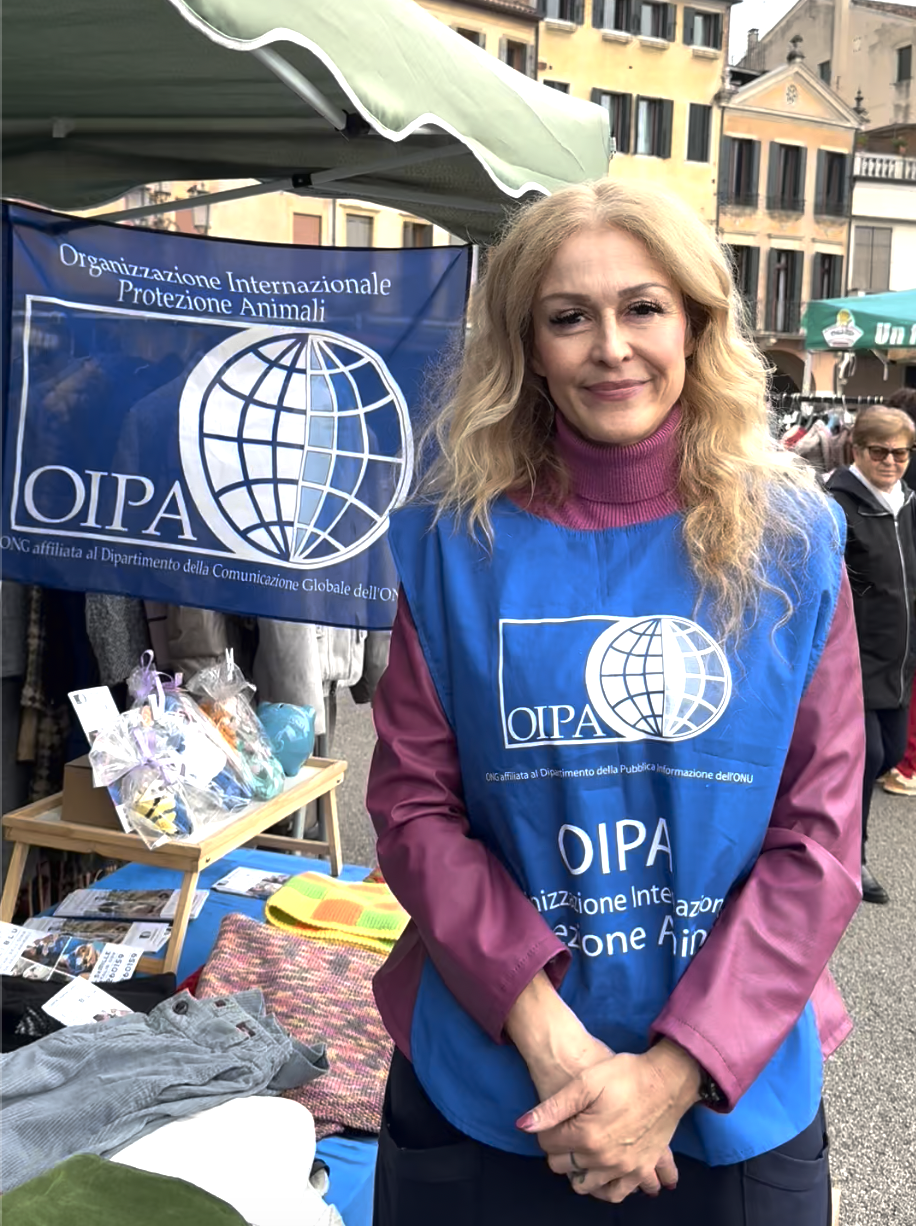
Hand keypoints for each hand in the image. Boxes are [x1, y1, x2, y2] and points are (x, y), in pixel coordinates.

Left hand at [505, 974, 680, 1199]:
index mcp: (587, 1136)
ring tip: (580, 1153)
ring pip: (587, 1186)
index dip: (546, 1131)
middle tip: (565, 1132)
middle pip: (564, 1168)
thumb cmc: (625, 1074)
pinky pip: (618, 1193)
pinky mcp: (642, 1169)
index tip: (553, 1120)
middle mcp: (604, 1159)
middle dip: (559, 1151)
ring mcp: (625, 1168)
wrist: (667, 1079)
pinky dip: (606, 1189)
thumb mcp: (585, 1082)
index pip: (549, 1145)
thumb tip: (523, 1125)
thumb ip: (553, 1107)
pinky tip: (601, 1175)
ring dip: (578, 1172)